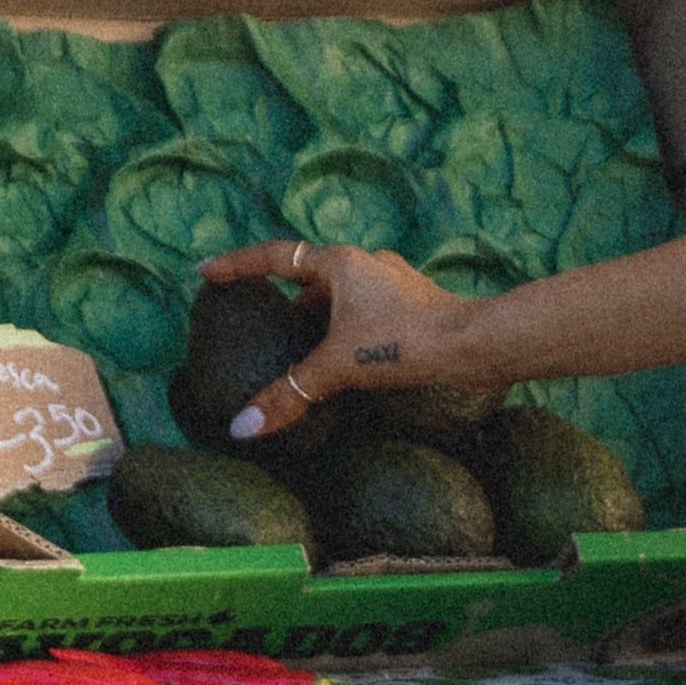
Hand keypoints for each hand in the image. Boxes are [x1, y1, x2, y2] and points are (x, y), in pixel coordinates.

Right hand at [197, 243, 467, 436]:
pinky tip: (347, 361)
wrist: (478, 345)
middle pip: (311, 279)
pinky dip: (348, 332)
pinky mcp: (416, 307)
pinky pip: (368, 314)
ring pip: (343, 298)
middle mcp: (367, 265)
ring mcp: (395, 284)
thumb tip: (241, 428)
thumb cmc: (407, 343)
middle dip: (284, 302)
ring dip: (320, 321)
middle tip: (262, 325)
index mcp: (341, 264)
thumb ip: (290, 394)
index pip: (275, 256)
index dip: (238, 265)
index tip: (207, 271)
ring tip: (300, 352)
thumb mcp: (339, 367)